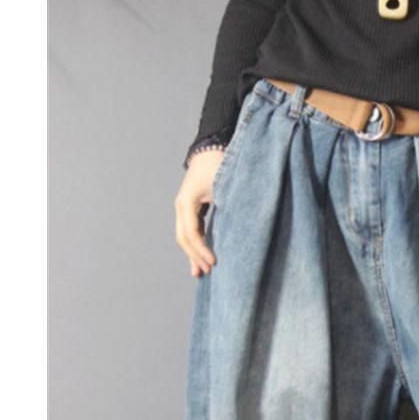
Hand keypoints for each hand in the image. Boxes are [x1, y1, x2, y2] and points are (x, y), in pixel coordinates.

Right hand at [174, 149, 223, 277]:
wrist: (212, 146)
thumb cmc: (220, 164)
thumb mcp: (225, 187)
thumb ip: (229, 209)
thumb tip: (237, 235)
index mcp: (187, 201)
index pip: (192, 233)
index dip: (202, 250)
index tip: (214, 263)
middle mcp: (181, 205)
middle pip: (184, 238)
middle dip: (195, 256)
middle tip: (209, 272)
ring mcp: (184, 207)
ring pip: (184, 236)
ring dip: (192, 254)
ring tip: (200, 273)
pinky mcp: (191, 208)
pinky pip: (190, 230)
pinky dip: (195, 245)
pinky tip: (200, 259)